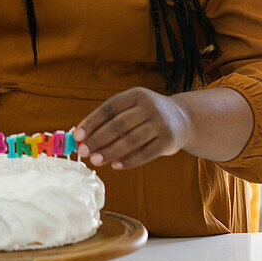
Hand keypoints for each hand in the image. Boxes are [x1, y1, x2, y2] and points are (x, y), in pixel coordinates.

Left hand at [73, 87, 191, 169]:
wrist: (183, 119)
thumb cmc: (147, 115)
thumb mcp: (132, 108)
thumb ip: (110, 120)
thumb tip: (83, 137)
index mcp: (136, 95)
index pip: (109, 108)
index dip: (92, 122)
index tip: (77, 135)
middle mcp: (149, 106)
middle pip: (118, 124)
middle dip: (98, 139)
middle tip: (83, 152)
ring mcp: (160, 123)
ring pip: (131, 139)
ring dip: (110, 151)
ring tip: (95, 160)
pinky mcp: (168, 141)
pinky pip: (146, 153)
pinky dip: (129, 160)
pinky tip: (116, 165)